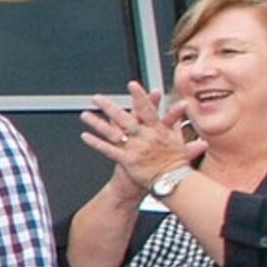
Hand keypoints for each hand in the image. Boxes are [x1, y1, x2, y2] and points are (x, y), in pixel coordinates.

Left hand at [81, 81, 196, 195]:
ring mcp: (135, 148)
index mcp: (157, 130)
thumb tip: (181, 108)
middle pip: (124, 118)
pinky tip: (85, 136)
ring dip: (97, 123)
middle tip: (96, 98)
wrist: (174, 181)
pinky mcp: (127, 160)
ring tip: (84, 115)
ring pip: (112, 132)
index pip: (148, 109)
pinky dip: (96, 143)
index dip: (140, 96)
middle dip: (109, 106)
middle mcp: (144, 137)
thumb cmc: (177, 162)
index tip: (132, 84)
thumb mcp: (179, 140)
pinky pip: (108, 150)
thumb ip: (175, 124)